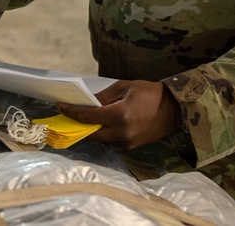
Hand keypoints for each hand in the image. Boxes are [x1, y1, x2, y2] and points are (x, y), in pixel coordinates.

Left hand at [57, 80, 181, 149]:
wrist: (174, 110)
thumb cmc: (150, 93)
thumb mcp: (125, 87)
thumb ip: (104, 96)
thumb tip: (87, 103)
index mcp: (119, 115)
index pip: (88, 116)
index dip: (72, 112)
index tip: (60, 107)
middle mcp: (121, 132)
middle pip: (90, 133)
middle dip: (77, 125)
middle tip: (66, 116)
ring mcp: (127, 142)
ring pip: (100, 139)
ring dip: (90, 130)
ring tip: (80, 119)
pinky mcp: (131, 146)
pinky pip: (110, 141)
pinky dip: (103, 133)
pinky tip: (98, 125)